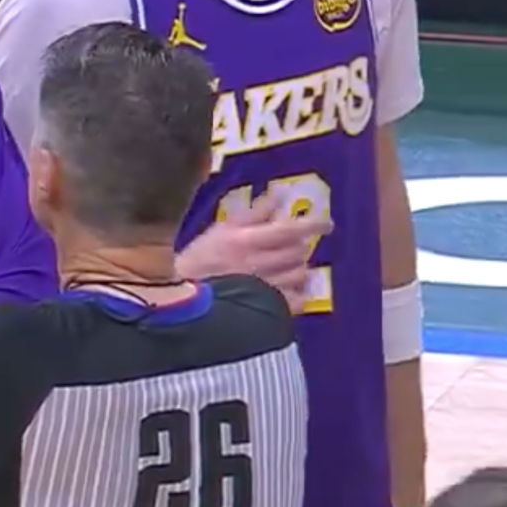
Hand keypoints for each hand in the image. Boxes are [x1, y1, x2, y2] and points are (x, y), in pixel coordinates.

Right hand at [177, 190, 331, 308]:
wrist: (179, 300)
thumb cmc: (198, 260)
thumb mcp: (220, 230)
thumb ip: (253, 213)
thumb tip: (280, 195)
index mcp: (245, 241)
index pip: (290, 229)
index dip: (313, 224)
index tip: (327, 223)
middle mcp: (259, 265)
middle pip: (298, 251)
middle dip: (297, 246)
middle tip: (288, 245)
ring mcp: (265, 290)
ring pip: (300, 274)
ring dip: (297, 267)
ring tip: (285, 267)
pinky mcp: (266, 311)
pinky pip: (298, 300)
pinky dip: (298, 293)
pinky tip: (287, 290)